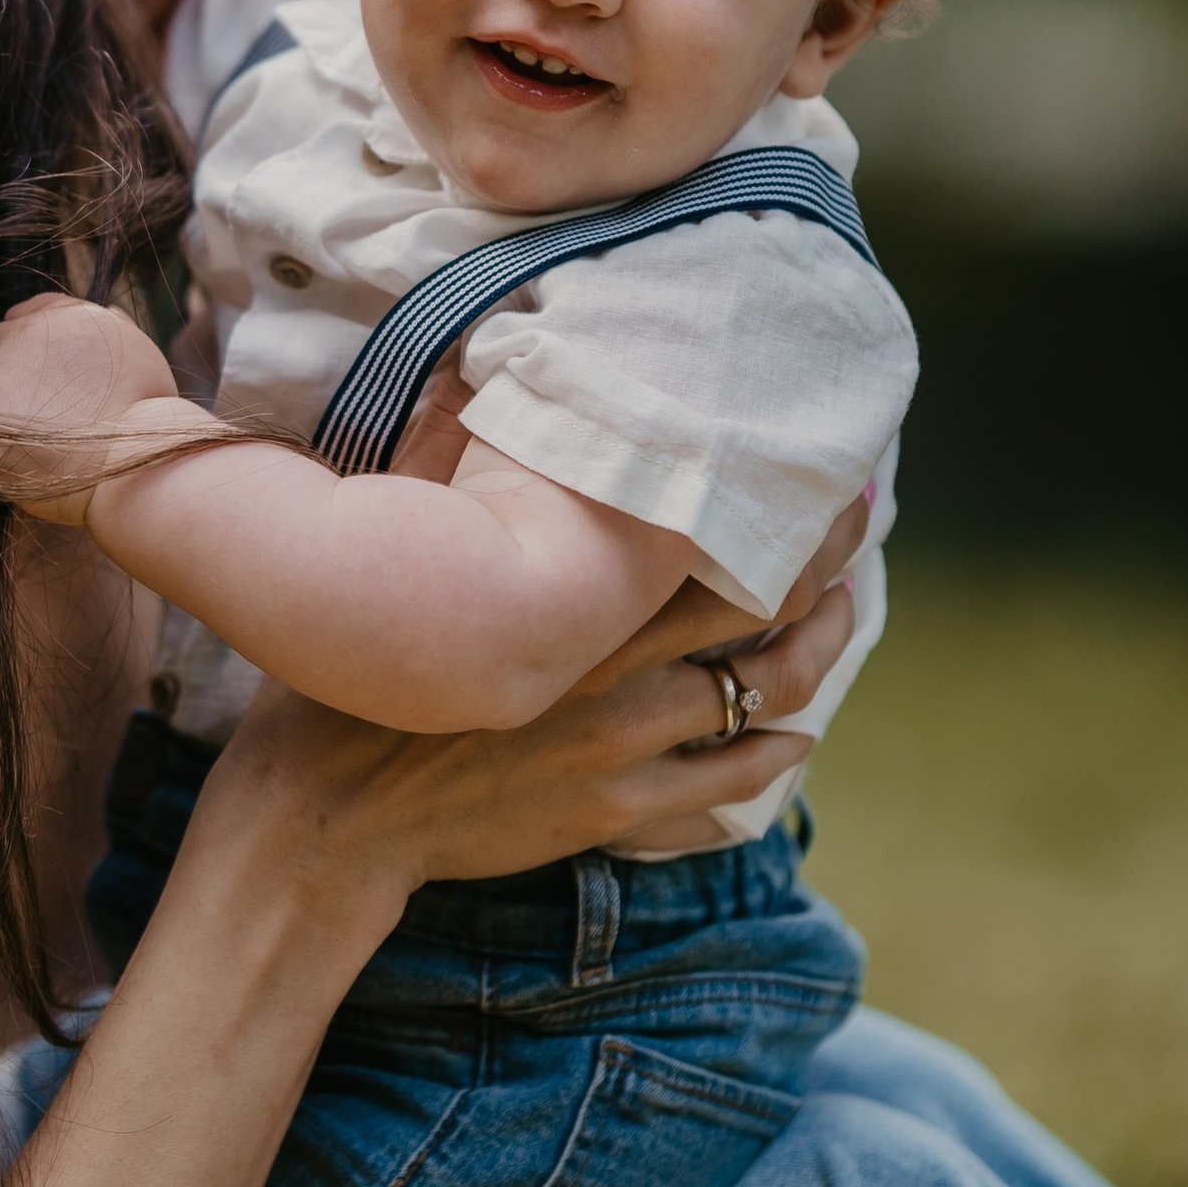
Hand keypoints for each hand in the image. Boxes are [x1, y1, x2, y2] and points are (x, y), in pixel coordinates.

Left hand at [0, 295, 183, 524]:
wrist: (135, 457)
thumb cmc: (147, 415)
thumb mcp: (140, 351)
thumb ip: (113, 328)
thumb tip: (109, 311)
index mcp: (60, 318)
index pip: (21, 319)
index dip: (24, 350)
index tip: (36, 379)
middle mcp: (21, 336)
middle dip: (1, 385)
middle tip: (28, 422)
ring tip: (5, 446)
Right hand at [198, 532, 863, 918]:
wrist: (330, 815)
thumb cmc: (358, 680)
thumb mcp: (405, 563)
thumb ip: (460, 476)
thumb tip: (479, 371)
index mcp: (565, 600)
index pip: (704, 542)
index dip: (775, 512)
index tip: (815, 476)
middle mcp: (609, 668)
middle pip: (757, 615)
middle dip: (821, 575)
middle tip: (856, 538)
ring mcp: (622, 747)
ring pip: (758, 698)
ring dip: (811, 661)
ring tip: (835, 628)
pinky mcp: (616, 811)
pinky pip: (727, 783)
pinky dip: (774, 756)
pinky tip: (795, 736)